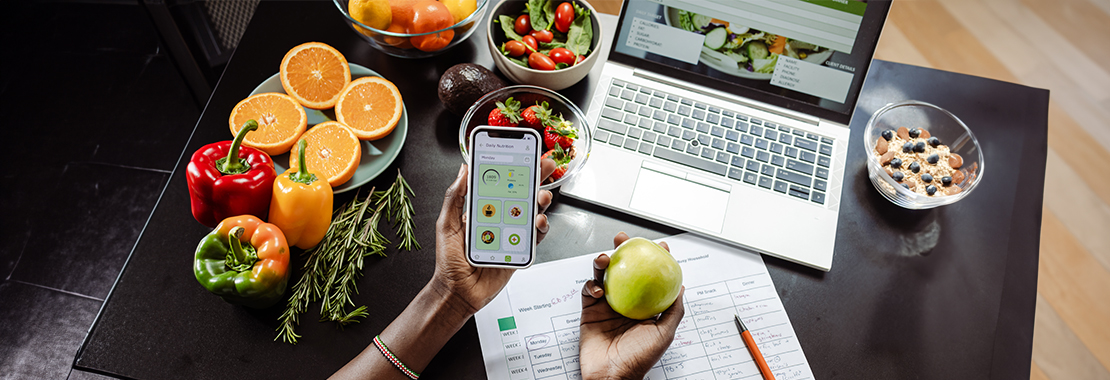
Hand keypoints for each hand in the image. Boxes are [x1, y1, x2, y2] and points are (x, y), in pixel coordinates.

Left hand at [430, 160, 555, 314]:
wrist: (458, 293)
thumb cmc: (449, 262)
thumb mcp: (446, 224)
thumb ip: (455, 197)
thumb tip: (463, 170)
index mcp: (482, 209)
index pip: (501, 183)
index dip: (514, 168)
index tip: (524, 154)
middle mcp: (499, 219)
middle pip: (522, 193)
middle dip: (537, 178)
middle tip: (547, 166)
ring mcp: (511, 234)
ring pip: (532, 212)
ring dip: (541, 201)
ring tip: (542, 197)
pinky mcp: (519, 251)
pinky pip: (535, 237)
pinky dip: (541, 227)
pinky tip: (538, 222)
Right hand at [579, 232, 684, 379]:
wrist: (611, 375)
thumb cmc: (638, 360)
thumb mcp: (664, 333)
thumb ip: (673, 310)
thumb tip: (681, 288)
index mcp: (644, 307)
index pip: (650, 278)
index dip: (654, 260)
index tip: (659, 247)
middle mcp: (625, 302)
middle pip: (625, 270)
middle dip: (624, 251)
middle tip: (624, 240)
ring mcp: (607, 305)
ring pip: (604, 275)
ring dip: (603, 262)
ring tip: (606, 258)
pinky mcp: (589, 310)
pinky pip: (588, 290)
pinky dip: (591, 284)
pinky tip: (598, 287)